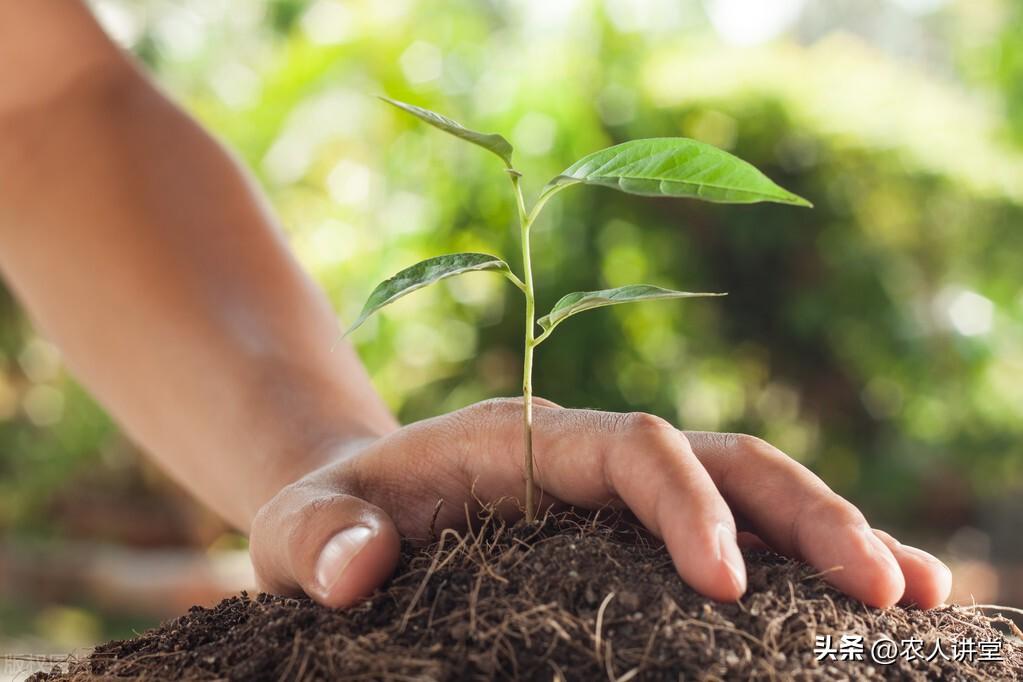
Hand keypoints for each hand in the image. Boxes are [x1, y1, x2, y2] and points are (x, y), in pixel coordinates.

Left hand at [249, 398, 950, 608]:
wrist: (353, 511)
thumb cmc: (335, 518)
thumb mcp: (307, 525)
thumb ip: (322, 538)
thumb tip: (360, 570)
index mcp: (525, 439)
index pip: (631, 447)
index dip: (686, 503)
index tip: (727, 588)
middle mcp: (591, 456)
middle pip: (721, 457)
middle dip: (804, 514)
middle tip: (884, 589)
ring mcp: (624, 497)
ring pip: (751, 491)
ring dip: (834, 534)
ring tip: (920, 594)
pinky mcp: (638, 537)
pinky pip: (738, 537)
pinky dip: (805, 566)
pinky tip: (870, 612)